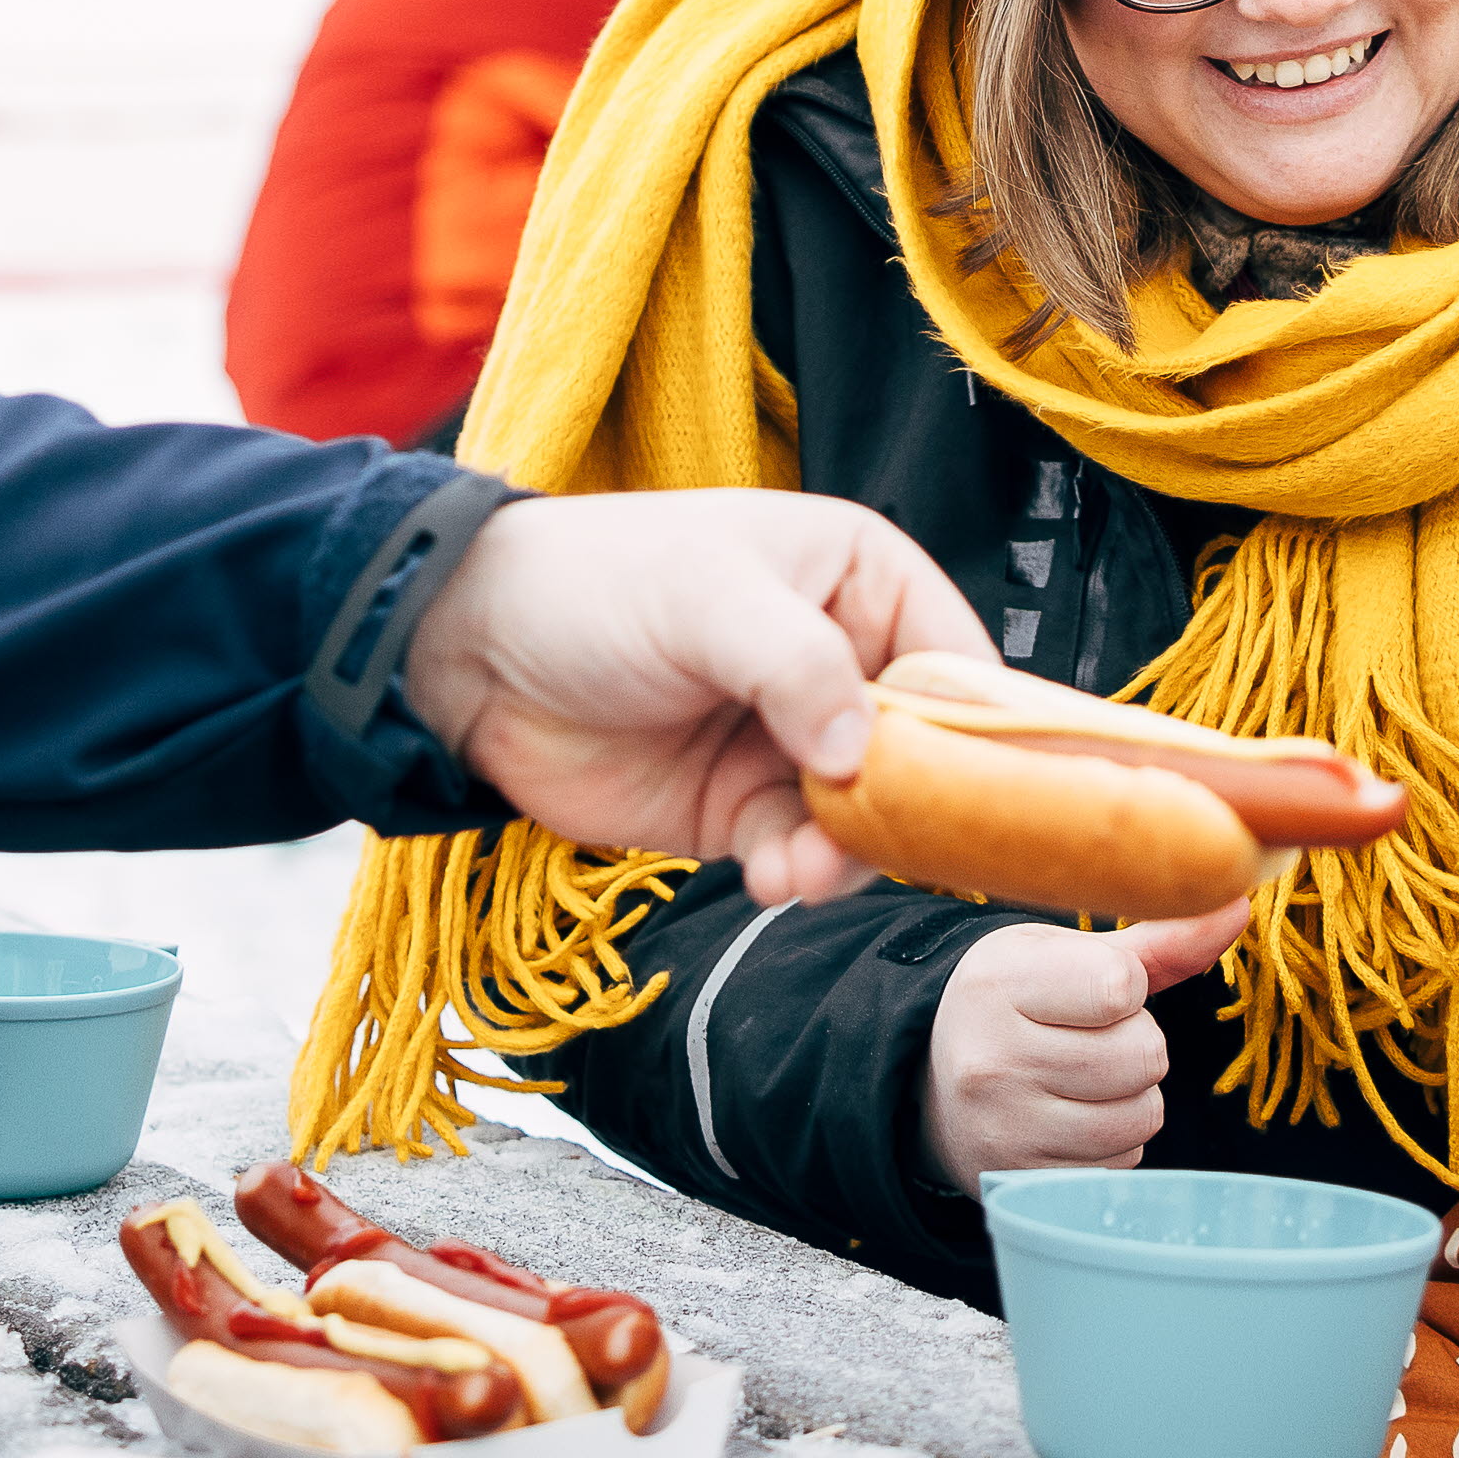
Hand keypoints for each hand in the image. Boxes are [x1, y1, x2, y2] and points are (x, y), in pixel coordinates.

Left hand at [404, 490, 990, 901]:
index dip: (980, 727)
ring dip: (848, 854)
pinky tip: (768, 878)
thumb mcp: (706, 600)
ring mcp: (793, 741)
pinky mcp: (742, 808)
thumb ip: (797, 668)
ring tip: (802, 868)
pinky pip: (800, 854)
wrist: (470, 656)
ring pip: (868, 817)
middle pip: (925, 754)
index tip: (988, 792)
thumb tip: (864, 754)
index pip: (957, 658)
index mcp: (860, 579)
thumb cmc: (592, 586)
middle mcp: (840, 661)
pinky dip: (795, 874)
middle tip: (875, 842)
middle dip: (910, 807)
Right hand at [922, 904, 1255, 1187]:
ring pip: (1142, 1115)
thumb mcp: (1069, 956)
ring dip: (1132, 1097)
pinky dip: (1112, 1143)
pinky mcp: (1022, 1180)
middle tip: (1087, 1039)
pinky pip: (1121, 1163)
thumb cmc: (1020, 1004)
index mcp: (997, 981)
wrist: (936, 1084)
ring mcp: (1004, 1128)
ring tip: (1081, 1080)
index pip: (1120, 986)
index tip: (1091, 990)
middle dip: (1136, 1045)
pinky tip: (1069, 1120)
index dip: (1127, 988)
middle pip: (1144, 1055)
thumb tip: (1238, 905)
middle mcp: (991, 1058)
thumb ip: (1159, 938)